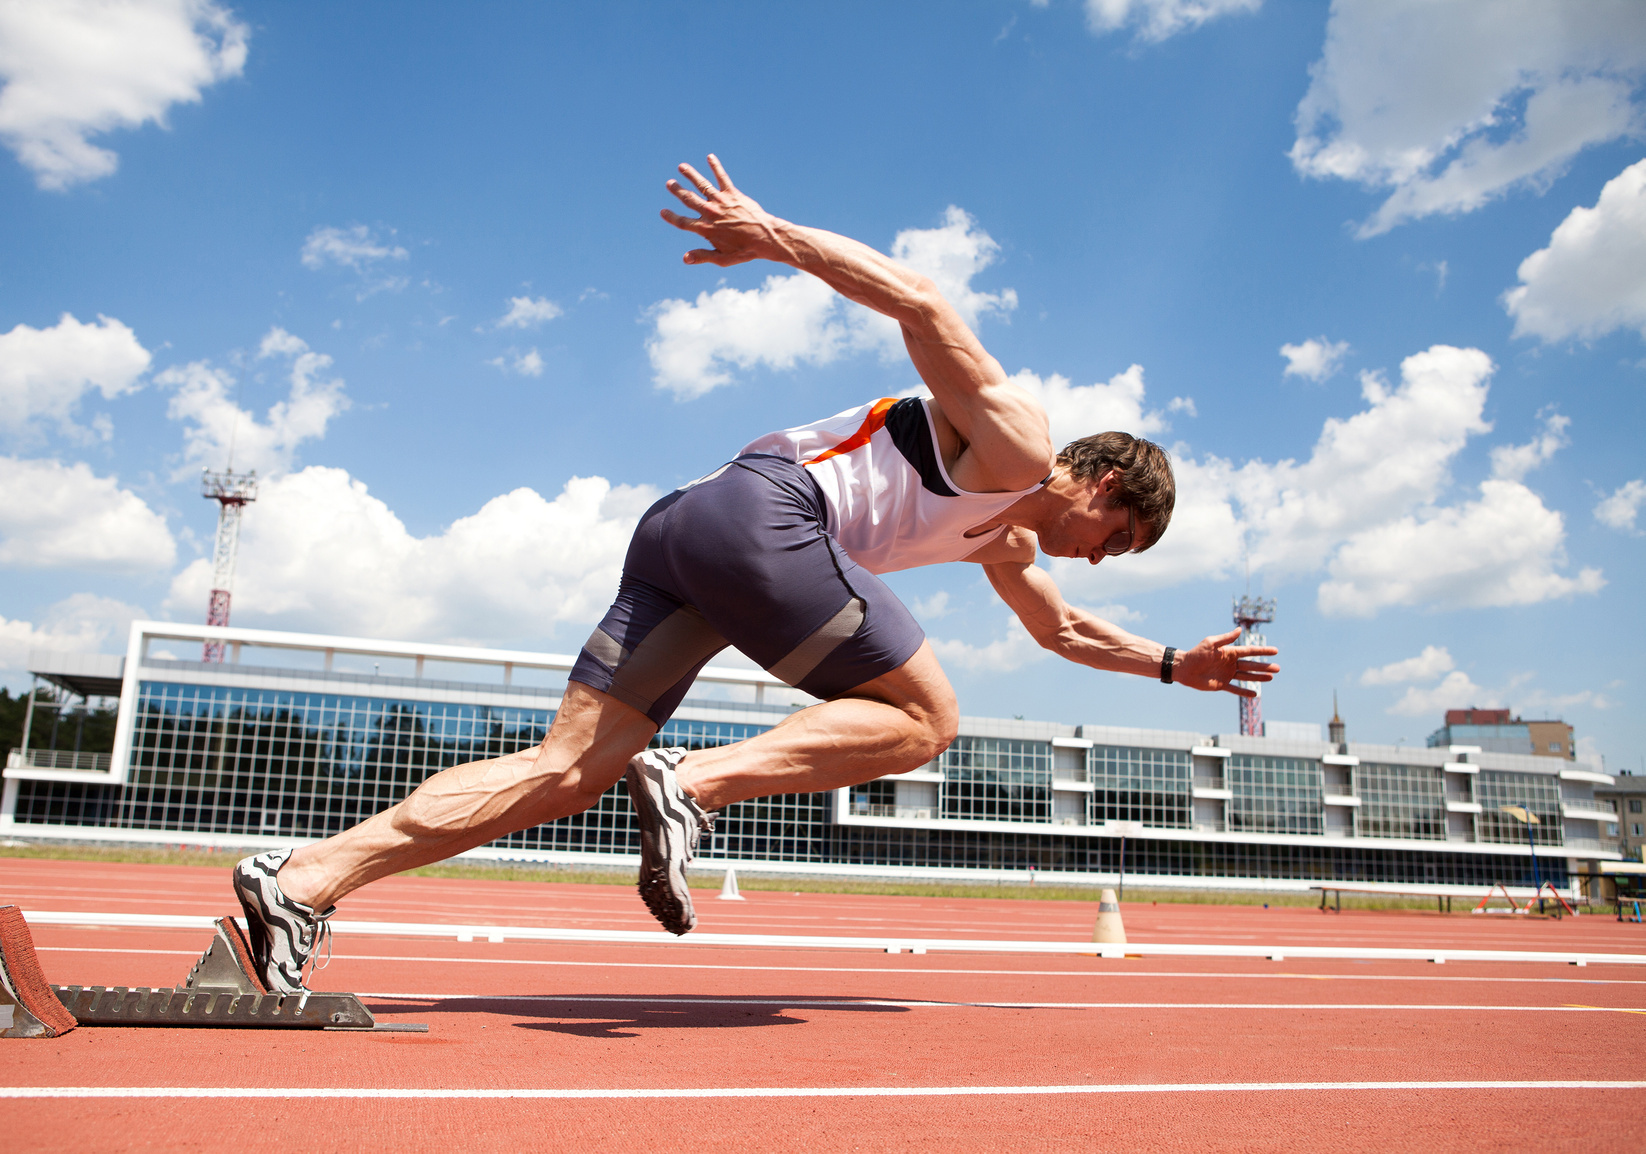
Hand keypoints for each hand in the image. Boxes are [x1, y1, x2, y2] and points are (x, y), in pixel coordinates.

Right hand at [659, 154, 778, 267]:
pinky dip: (716, 167)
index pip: (682, 222)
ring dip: (691, 175)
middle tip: (669, 183)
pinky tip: (710, 157)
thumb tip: (684, 258)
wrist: (765, 237)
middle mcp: (710, 213)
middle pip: (688, 199)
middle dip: (677, 190)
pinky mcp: (733, 194)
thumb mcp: (722, 259)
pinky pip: (722, 177)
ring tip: (682, 167)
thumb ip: (702, 256)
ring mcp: (721, 201)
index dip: (671, 217)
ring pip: (702, 185)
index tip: (663, 211)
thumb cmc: (745, 251)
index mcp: (706, 229)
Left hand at [1171, 628, 1279, 697]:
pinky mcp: (1221, 685)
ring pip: (1247, 677)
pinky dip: (1245, 691)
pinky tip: (1255, 694)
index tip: (1275, 651)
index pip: (1249, 652)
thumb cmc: (1196, 653)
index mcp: (1229, 652)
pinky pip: (1235, 689)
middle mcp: (1230, 663)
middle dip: (1264, 666)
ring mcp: (1227, 674)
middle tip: (1278, 668)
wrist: (1184, 668)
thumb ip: (1226, 638)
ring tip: (1271, 677)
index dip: (1262, 651)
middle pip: (1251, 665)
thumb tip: (1240, 630)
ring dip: (1259, 677)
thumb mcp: (1210, 643)